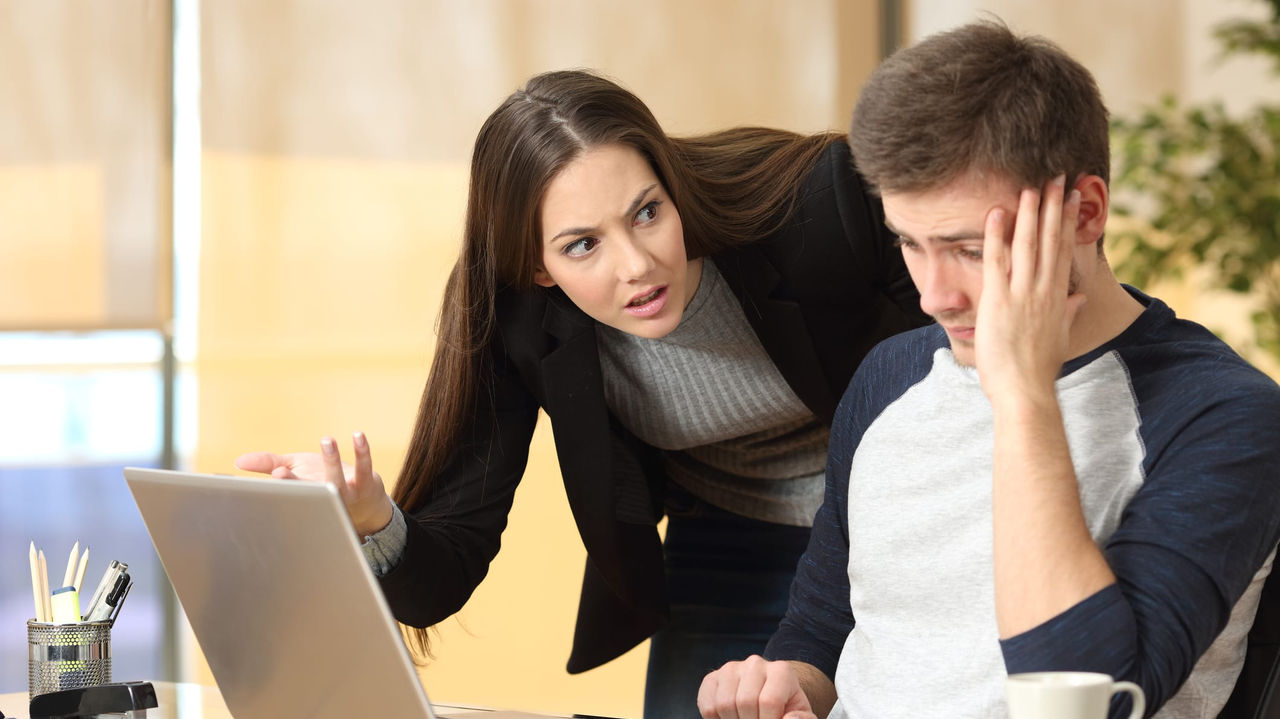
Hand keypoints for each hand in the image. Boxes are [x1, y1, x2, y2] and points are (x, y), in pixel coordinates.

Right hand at [234, 431, 394, 535]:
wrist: (365, 507)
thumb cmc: (323, 485)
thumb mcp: (295, 472)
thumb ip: (268, 464)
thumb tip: (238, 461)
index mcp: (303, 494)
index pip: (290, 491)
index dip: (283, 484)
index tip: (276, 474)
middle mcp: (323, 496)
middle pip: (308, 491)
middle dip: (294, 483)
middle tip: (280, 471)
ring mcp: (346, 492)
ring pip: (336, 479)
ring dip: (330, 460)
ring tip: (326, 440)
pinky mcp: (366, 483)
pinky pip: (364, 467)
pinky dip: (361, 451)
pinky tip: (358, 436)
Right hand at [697, 656, 817, 718]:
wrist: (770, 701)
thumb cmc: (786, 710)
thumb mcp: (800, 715)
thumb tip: (788, 718)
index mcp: (781, 671)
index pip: (769, 702)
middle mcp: (755, 663)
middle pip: (745, 702)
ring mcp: (731, 669)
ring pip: (724, 704)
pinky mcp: (712, 678)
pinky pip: (708, 706)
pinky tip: (730, 718)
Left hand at [975, 174, 1085, 402]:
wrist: (1025, 391)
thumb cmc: (1037, 370)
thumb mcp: (1059, 338)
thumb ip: (1068, 312)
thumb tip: (1079, 297)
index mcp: (1057, 297)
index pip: (1063, 250)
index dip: (1066, 221)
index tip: (1072, 197)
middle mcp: (1042, 291)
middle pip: (1049, 240)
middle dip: (1054, 207)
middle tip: (1057, 177)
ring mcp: (1021, 294)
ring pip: (1027, 245)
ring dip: (1030, 213)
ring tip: (1033, 186)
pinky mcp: (998, 301)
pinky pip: (996, 261)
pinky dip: (996, 235)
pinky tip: (997, 212)